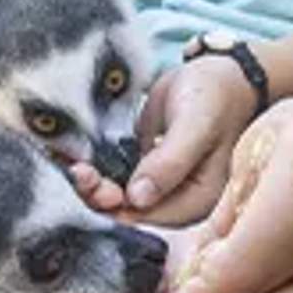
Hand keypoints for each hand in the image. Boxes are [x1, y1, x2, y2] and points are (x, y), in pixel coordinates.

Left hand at [85, 54, 258, 222]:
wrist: (218, 74)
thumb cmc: (214, 96)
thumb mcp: (196, 124)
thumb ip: (170, 161)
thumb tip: (138, 198)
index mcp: (197, 200)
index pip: (150, 218)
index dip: (117, 208)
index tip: (92, 183)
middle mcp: (178, 201)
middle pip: (130, 212)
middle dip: (99, 196)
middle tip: (79, 171)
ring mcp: (160, 186)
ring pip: (118, 197)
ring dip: (93, 186)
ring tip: (74, 166)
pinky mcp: (144, 169)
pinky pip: (115, 177)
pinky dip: (96, 171)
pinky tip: (74, 160)